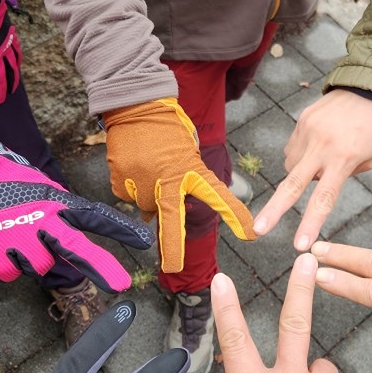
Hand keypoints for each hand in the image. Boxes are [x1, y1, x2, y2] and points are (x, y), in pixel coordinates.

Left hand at [0, 0, 21, 103]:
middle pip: (0, 76)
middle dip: (0, 90)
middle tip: (0, 100)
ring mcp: (6, 45)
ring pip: (12, 67)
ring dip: (13, 80)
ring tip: (12, 89)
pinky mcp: (11, 36)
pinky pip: (17, 52)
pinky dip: (18, 61)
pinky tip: (17, 65)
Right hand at [0, 108, 153, 290]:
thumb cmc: (6, 183)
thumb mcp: (41, 191)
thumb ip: (59, 216)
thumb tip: (70, 247)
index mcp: (56, 201)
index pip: (95, 215)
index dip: (120, 229)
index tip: (144, 242)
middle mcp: (41, 218)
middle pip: (75, 247)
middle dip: (100, 267)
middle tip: (122, 285)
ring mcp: (16, 235)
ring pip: (38, 267)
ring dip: (29, 259)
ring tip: (12, 234)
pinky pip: (10, 272)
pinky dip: (4, 263)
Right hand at [104, 97, 255, 271]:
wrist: (136, 105)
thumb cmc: (168, 128)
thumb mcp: (186, 152)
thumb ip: (180, 182)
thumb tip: (156, 214)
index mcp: (190, 169)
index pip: (217, 195)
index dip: (234, 215)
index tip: (250, 234)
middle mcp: (167, 179)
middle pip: (170, 220)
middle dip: (173, 248)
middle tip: (173, 267)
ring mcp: (141, 182)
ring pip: (146, 205)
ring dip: (149, 196)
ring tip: (149, 166)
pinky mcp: (121, 181)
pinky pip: (128, 195)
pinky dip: (131, 187)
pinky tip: (134, 166)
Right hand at [253, 90, 371, 249]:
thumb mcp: (370, 159)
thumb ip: (343, 175)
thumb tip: (317, 181)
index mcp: (344, 159)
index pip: (324, 198)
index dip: (310, 223)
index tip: (300, 244)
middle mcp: (322, 146)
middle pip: (293, 185)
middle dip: (274, 210)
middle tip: (257, 230)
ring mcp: (308, 131)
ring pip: (291, 166)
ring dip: (300, 172)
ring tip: (322, 159)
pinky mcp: (302, 120)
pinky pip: (293, 148)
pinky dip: (301, 154)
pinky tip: (317, 145)